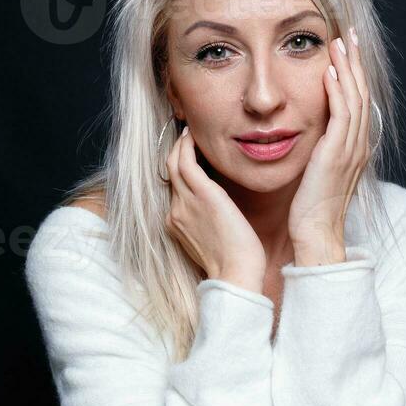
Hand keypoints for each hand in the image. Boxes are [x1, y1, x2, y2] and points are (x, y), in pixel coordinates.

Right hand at [165, 126, 265, 288]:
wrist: (235, 274)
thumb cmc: (234, 263)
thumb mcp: (215, 241)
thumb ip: (209, 224)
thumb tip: (220, 213)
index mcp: (176, 223)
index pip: (174, 189)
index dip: (179, 170)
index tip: (190, 156)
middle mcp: (175, 211)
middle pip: (169, 172)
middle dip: (176, 152)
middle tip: (189, 136)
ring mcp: (184, 202)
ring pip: (174, 163)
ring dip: (181, 144)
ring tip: (192, 131)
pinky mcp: (201, 194)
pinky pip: (186, 161)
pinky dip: (187, 146)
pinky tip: (195, 135)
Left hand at [288, 28, 371, 260]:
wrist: (316, 234)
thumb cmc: (310, 209)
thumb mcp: (316, 173)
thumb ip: (317, 150)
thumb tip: (308, 135)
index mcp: (355, 148)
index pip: (357, 102)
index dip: (353, 75)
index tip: (346, 51)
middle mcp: (358, 145)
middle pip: (362, 93)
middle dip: (355, 62)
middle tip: (348, 34)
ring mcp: (351, 149)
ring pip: (355, 98)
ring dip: (347, 67)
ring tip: (339, 41)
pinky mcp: (338, 153)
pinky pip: (342, 113)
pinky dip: (338, 89)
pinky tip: (330, 69)